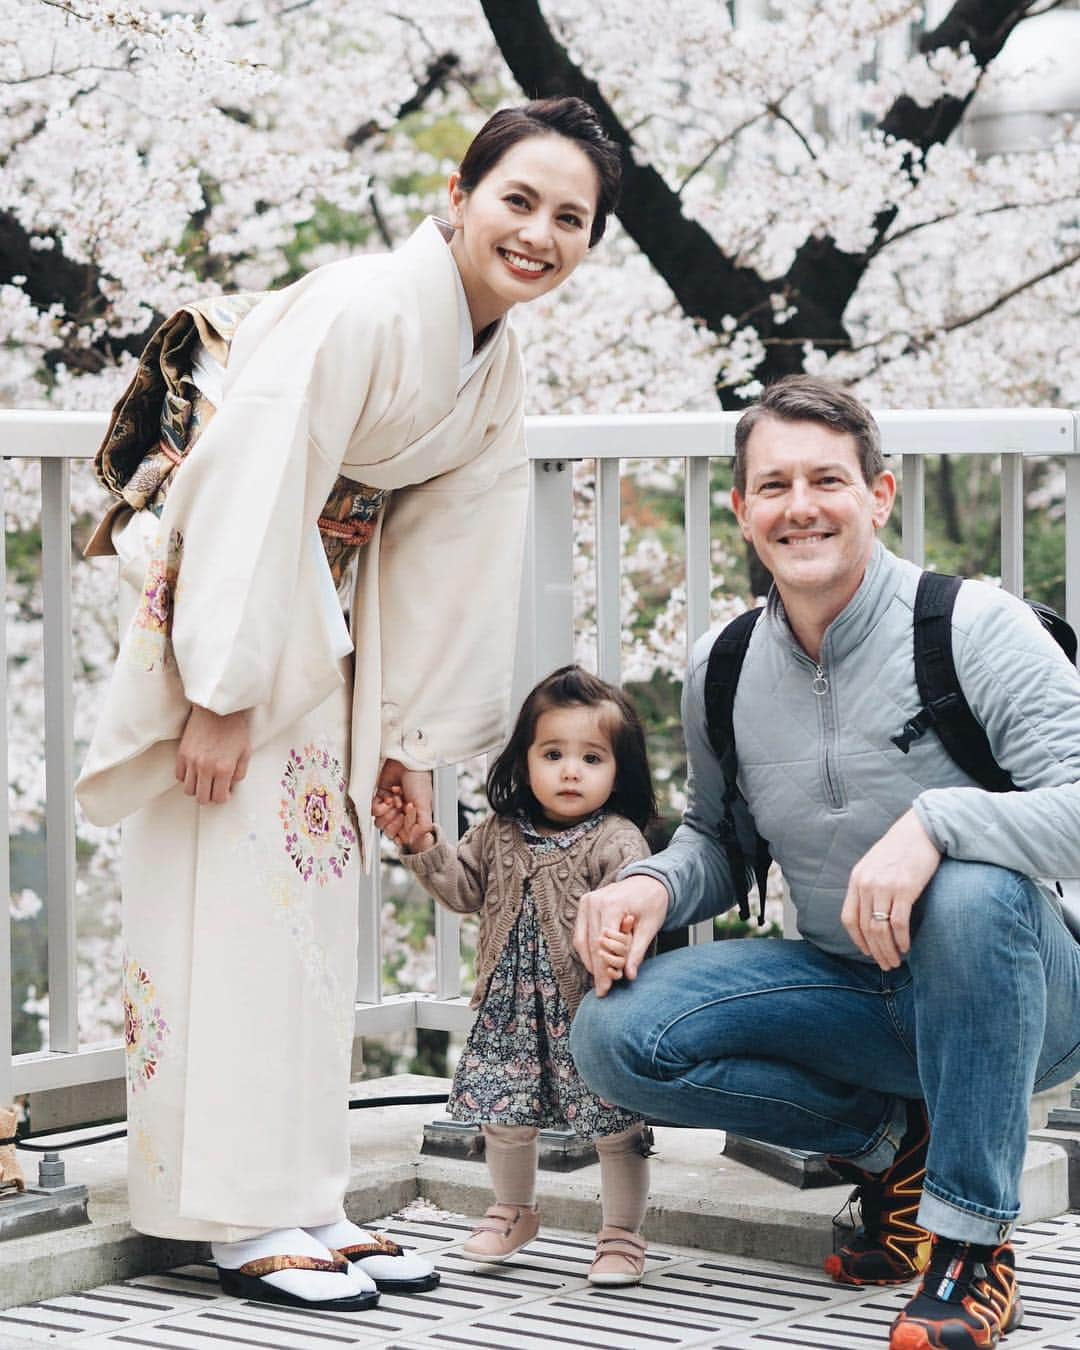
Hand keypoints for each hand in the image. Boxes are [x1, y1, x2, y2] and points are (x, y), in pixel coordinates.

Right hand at [175, 705, 250, 805]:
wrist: (216, 708)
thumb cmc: (234, 728)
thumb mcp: (245, 752)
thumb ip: (239, 773)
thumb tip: (230, 786)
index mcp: (224, 768)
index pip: (219, 798)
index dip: (224, 798)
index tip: (225, 793)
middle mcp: (206, 767)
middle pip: (202, 798)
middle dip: (210, 797)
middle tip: (215, 789)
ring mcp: (191, 761)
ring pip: (189, 790)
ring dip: (198, 789)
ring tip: (205, 781)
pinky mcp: (182, 754)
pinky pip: (180, 776)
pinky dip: (187, 777)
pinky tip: (196, 771)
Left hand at [374, 759, 432, 836]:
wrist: (408, 762)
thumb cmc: (419, 780)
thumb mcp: (425, 806)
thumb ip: (423, 826)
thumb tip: (412, 840)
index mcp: (413, 818)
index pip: (403, 836)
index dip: (403, 832)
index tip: (407, 823)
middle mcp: (400, 814)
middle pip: (390, 832)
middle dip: (395, 822)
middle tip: (402, 810)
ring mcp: (389, 806)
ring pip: (380, 823)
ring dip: (388, 812)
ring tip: (397, 800)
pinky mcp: (378, 797)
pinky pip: (373, 811)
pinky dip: (380, 805)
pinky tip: (389, 796)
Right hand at [574, 874, 668, 996]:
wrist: (649, 880)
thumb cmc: (652, 901)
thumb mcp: (650, 927)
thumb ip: (637, 951)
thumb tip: (630, 974)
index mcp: (612, 904)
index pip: (602, 943)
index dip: (603, 968)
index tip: (607, 987)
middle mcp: (594, 901)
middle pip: (590, 944)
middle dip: (596, 970)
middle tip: (602, 990)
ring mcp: (587, 901)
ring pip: (582, 940)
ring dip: (590, 962)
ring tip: (600, 980)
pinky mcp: (585, 904)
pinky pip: (581, 933)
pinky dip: (587, 950)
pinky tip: (596, 964)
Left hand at [841, 809, 941, 969]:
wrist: (921, 830)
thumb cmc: (900, 849)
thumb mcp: (874, 865)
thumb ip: (868, 886)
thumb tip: (870, 914)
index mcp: (857, 879)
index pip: (849, 918)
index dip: (856, 939)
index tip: (866, 952)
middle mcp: (867, 884)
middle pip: (866, 928)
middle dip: (875, 951)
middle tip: (885, 965)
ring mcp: (884, 887)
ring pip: (880, 930)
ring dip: (887, 950)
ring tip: (895, 962)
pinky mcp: (905, 889)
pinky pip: (899, 923)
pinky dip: (901, 940)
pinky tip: (906, 947)